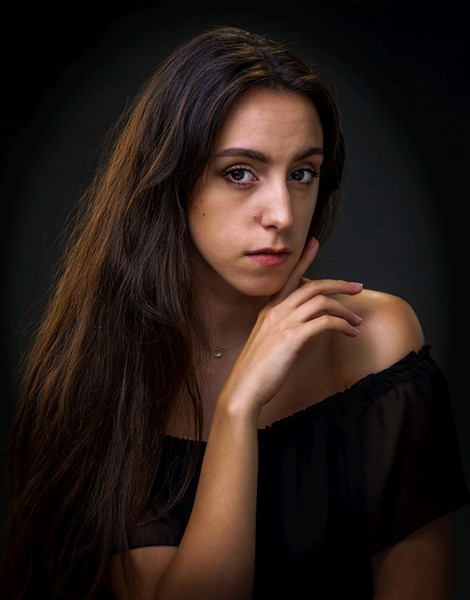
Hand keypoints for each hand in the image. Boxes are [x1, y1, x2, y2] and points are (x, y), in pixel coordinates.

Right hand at [221, 238, 362, 412]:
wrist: (244, 388)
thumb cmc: (257, 370)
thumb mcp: (268, 343)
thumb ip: (284, 330)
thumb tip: (306, 329)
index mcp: (269, 310)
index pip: (289, 277)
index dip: (304, 259)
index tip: (315, 244)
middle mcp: (276, 311)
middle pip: (313, 286)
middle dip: (339, 284)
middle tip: (357, 287)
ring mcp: (284, 323)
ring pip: (322, 302)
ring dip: (345, 310)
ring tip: (357, 321)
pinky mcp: (293, 338)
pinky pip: (325, 323)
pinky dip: (342, 325)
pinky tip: (350, 333)